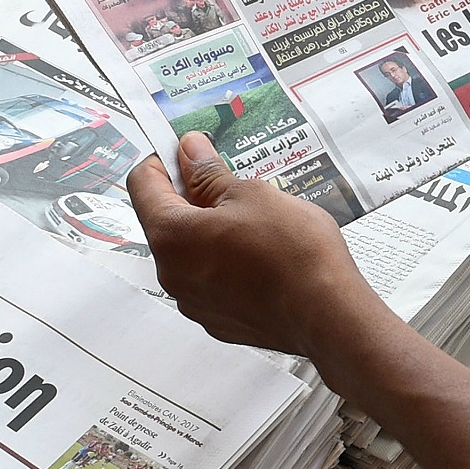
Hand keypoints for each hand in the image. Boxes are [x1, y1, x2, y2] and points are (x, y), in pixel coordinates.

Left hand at [126, 132, 375, 356]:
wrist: (326, 312)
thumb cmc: (292, 253)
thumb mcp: (252, 193)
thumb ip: (210, 174)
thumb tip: (191, 152)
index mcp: (171, 236)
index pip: (143, 184)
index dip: (165, 159)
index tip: (191, 150)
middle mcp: (172, 273)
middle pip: (167, 220)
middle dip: (193, 196)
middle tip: (233, 183)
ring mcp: (194, 301)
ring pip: (190, 252)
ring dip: (211, 230)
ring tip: (257, 222)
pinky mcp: (218, 319)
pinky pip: (211, 279)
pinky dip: (226, 261)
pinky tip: (262, 254)